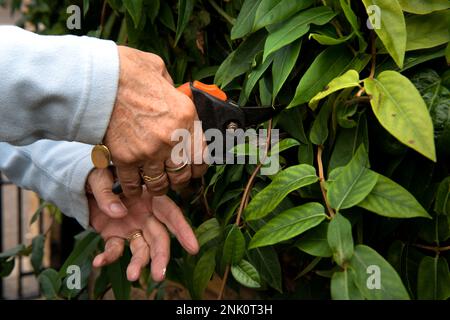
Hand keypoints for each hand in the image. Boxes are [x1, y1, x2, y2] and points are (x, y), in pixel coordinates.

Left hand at [87, 168, 198, 281]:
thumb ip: (107, 192)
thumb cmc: (98, 173)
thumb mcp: (99, 175)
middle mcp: (145, 215)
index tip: (193, 248)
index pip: (170, 213)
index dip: (182, 230)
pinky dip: (108, 257)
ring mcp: (132, 227)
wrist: (83, 184)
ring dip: (139, 263)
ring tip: (132, 276)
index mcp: (149, 196)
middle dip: (161, 256)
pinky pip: (115, 249)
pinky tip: (98, 261)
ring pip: (141, 249)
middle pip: (159, 238)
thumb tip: (119, 213)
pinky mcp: (115, 236)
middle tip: (160, 275)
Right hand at [103, 46, 206, 197]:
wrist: (99, 77)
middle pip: (182, 174)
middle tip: (176, 182)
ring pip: (160, 183)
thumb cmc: (129, 70)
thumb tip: (175, 97)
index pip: (202, 156)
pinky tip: (135, 190)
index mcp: (186, 117)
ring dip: (158, 187)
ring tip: (156, 186)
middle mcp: (172, 138)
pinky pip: (133, 184)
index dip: (199, 167)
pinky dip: (134, 190)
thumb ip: (174, 92)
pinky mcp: (126, 158)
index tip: (194, 169)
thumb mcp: (163, 74)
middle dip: (180, 181)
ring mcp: (149, 151)